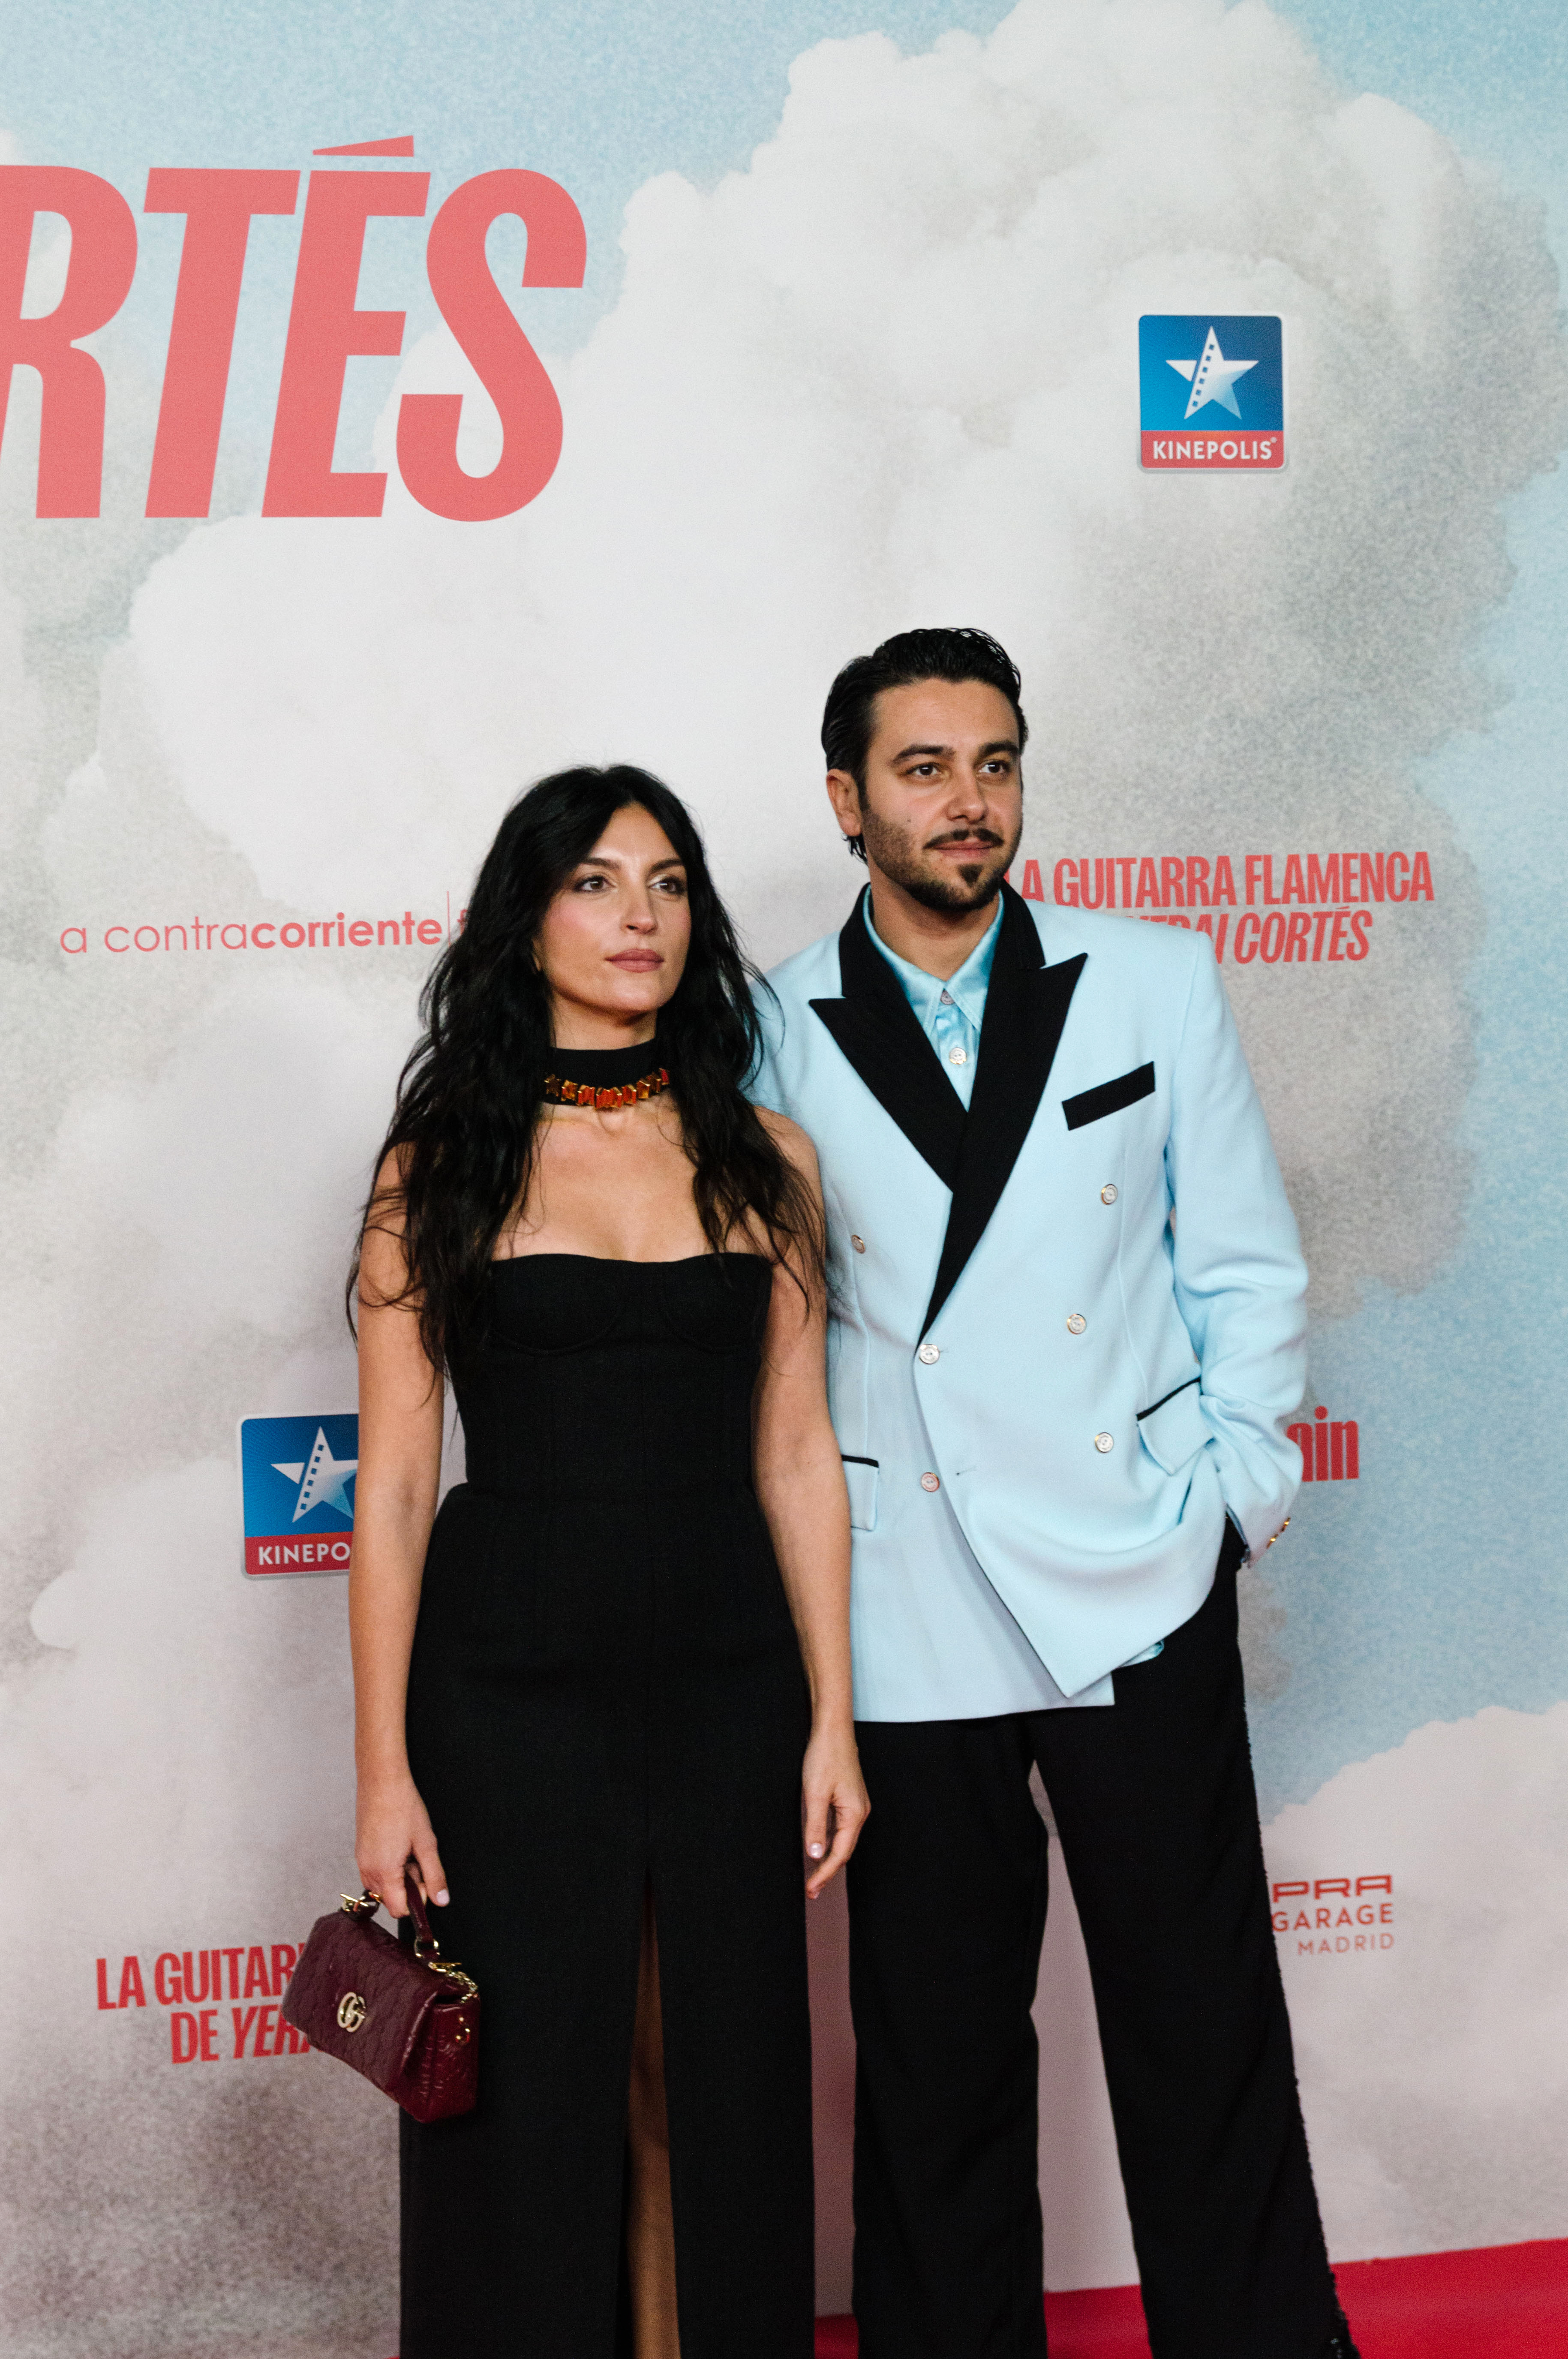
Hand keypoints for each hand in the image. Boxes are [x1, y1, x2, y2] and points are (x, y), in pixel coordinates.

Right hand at [356, 1770, 448, 1916]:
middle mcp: (368, 1870)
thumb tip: (441, 1900)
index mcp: (384, 1871)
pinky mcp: (360, 1852)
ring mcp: (361, 1861)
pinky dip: (388, 1867)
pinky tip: (397, 1845)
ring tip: (407, 1850)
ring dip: (398, 1877)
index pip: (398, 1910)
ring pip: (382, 1886)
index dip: (417, 1900)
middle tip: (417, 1859)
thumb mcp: (426, 1842)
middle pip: (390, 1899)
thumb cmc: (403, 1806)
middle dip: (408, 1886)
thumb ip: (434, 1875)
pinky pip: (374, 1872)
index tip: (426, 1880)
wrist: (381, 1781)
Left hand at [802, 1721, 868, 1899]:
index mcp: (854, 1814)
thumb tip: (814, 1855)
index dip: (825, 1873)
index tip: (811, 1890)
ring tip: (814, 1876)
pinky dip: (831, 1841)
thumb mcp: (814, 1793)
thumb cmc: (824, 1757)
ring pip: (843, 1840)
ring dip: (829, 1858)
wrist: (833, 1730)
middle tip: (811, 1891)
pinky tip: (820, 1847)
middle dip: (828, 1871)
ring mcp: (856, 1805)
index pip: (840, 1854)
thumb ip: (815, 1826)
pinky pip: (841, 1827)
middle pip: (844, 1850)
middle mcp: (860, 1812)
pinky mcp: (850, 1798)